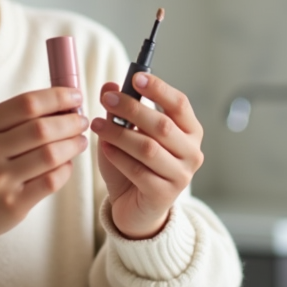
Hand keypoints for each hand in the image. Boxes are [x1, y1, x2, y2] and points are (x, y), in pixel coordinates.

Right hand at [0, 87, 87, 248]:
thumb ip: (15, 118)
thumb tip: (62, 103)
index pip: (26, 104)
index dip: (57, 97)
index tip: (75, 97)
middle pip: (42, 129)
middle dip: (70, 122)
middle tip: (81, 121)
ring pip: (51, 155)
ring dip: (73, 145)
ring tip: (79, 141)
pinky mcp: (13, 205)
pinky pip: (51, 181)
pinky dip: (65, 169)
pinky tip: (67, 164)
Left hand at [92, 73, 203, 239]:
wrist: (134, 208)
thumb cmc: (133, 164)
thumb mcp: (125, 133)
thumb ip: (120, 111)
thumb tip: (109, 84)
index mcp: (189, 131)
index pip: (179, 104)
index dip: (159, 89)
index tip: (136, 78)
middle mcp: (191, 152)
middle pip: (162, 124)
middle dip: (132, 108)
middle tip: (106, 99)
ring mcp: (181, 175)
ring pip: (148, 148)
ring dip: (119, 133)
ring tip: (95, 124)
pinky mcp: (164, 195)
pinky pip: (139, 171)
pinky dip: (118, 157)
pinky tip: (104, 148)